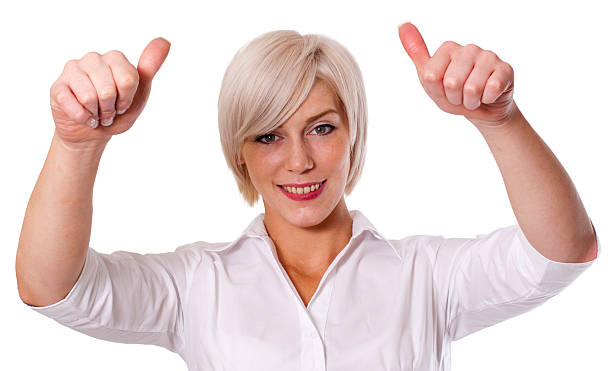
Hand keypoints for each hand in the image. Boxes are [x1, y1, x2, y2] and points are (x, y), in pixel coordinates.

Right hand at [49, 37, 170, 149]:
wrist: (92, 132)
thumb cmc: (117, 111)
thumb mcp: (140, 93)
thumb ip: (150, 68)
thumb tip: (164, 42)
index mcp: (115, 58)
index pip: (127, 80)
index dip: (126, 99)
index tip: (123, 103)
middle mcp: (93, 59)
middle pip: (108, 90)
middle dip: (110, 109)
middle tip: (108, 111)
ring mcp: (73, 70)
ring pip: (89, 97)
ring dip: (96, 114)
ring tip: (96, 112)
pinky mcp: (57, 86)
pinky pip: (72, 105)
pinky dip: (82, 118)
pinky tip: (83, 116)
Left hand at [398, 22, 517, 127]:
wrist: (481, 110)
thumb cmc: (453, 94)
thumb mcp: (429, 79)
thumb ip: (416, 53)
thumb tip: (402, 24)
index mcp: (448, 48)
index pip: (431, 76)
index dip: (437, 91)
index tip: (444, 89)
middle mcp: (468, 48)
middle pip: (451, 82)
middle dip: (455, 98)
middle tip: (460, 95)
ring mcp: (488, 56)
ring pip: (472, 88)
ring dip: (471, 101)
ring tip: (474, 96)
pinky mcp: (505, 68)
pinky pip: (491, 89)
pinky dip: (487, 99)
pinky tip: (489, 95)